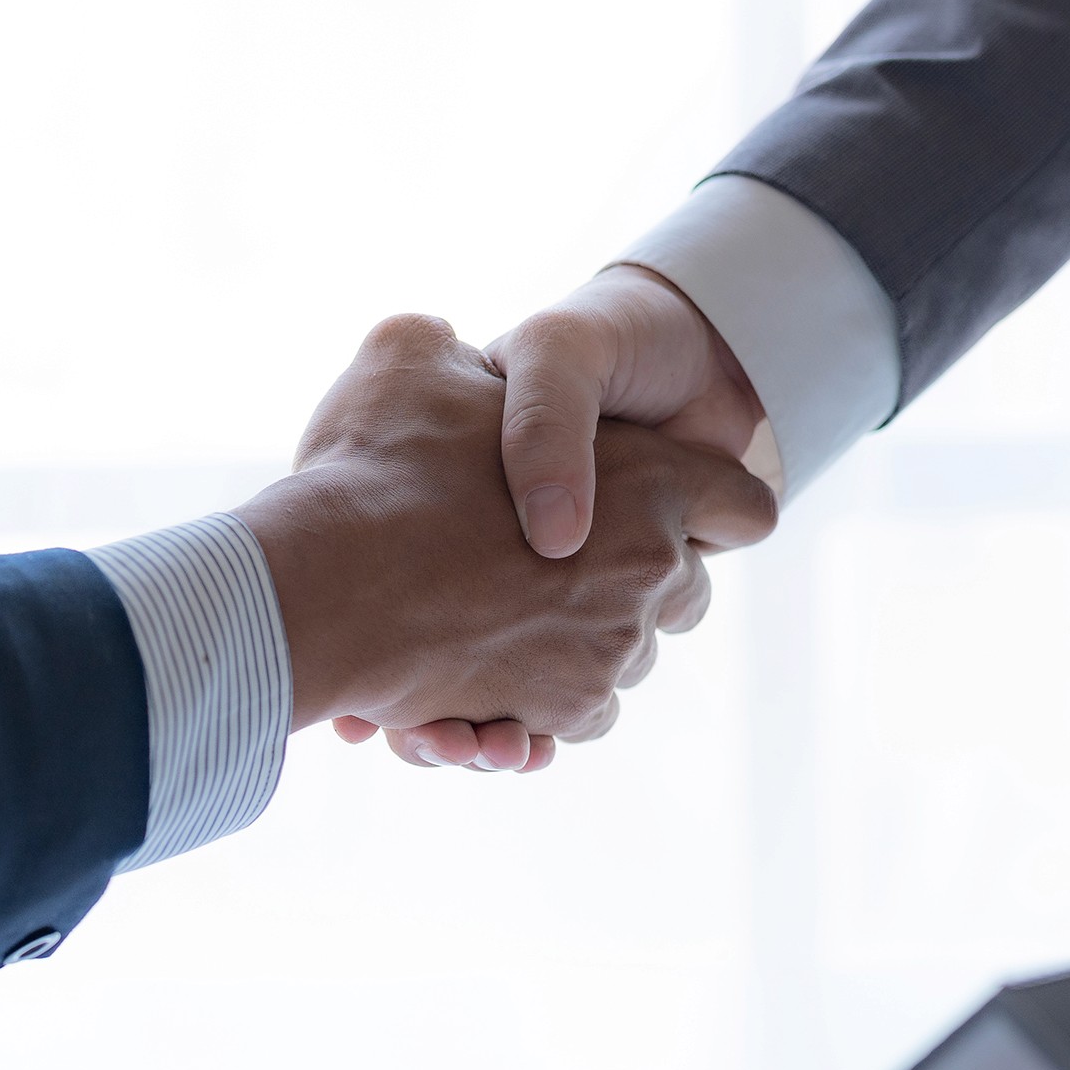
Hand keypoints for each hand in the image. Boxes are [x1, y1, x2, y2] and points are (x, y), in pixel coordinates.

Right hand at [237, 313, 773, 764]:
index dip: (711, 504)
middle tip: (551, 560)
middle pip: (684, 592)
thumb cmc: (378, 466)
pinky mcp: (559, 713)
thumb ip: (455, 351)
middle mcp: (650, 572)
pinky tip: (484, 682)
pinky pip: (576, 718)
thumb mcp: (412, 359)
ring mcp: (609, 651)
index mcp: (653, 479)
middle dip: (632, 580)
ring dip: (574, 643)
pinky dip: (539, 707)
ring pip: (624, 656)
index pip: (741, 504)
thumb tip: (450, 361)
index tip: (666, 510)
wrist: (329, 585)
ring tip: (498, 618)